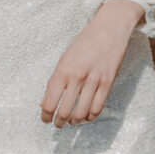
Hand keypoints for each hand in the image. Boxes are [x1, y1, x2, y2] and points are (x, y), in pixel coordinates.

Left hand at [39, 0, 143, 127]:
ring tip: (72, 121)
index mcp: (63, 69)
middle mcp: (77, 76)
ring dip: (74, 121)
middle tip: (58, 125)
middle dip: (59, 122)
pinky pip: (97, 108)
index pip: (50, 101)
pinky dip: (90, 117)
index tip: (45, 120)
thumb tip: (45, 102)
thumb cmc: (85, 42)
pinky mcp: (108, 83)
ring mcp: (93, 80)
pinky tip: (86, 116)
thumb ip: (56, 80)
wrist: (109, 28)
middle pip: (64, 110)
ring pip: (81, 113)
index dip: (45, 115)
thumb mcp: (65, 58)